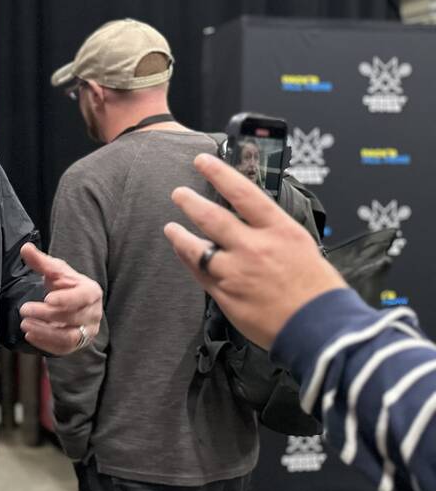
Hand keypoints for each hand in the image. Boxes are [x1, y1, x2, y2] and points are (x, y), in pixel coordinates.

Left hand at [18, 244, 102, 354]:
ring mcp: (87, 331)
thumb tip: (25, 248)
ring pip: (69, 337)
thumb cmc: (64, 285)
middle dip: (47, 314)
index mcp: (91, 292)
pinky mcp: (77, 345)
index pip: (83, 297)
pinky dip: (45, 344)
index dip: (66, 299)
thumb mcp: (54, 271)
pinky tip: (29, 335)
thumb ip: (41, 261)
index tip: (47, 299)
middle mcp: (93, 313)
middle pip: (73, 317)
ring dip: (45, 332)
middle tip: (24, 309)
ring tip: (24, 324)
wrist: (71, 304)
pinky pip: (63, 349)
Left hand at [163, 153, 344, 348]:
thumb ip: (272, 232)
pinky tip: (183, 253)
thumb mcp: (303, 246)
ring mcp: (235, 272)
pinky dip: (188, 260)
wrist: (319, 329)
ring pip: (196, 247)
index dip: (219, 173)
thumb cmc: (318, 289)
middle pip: (211, 217)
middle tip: (178, 194)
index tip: (202, 161)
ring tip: (170, 227)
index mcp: (279, 230)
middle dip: (189, 202)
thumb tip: (249, 222)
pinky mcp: (224, 295)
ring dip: (179, 235)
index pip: (242, 193)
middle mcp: (254, 247)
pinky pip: (199, 272)